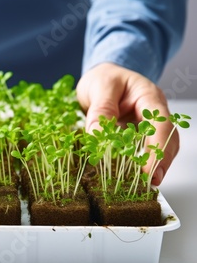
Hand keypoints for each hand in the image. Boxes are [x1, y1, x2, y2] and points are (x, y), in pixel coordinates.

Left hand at [76, 62, 178, 185]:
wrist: (100, 77)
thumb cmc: (103, 78)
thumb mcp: (99, 88)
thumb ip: (100, 109)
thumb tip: (98, 133)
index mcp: (149, 96)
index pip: (160, 124)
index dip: (157, 148)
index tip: (150, 169)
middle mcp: (153, 112)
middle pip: (166, 139)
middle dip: (160, 162)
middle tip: (149, 183)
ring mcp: (146, 124)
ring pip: (157, 147)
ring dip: (152, 165)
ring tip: (142, 185)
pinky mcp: (136, 135)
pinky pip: (141, 151)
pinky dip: (137, 163)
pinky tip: (131, 176)